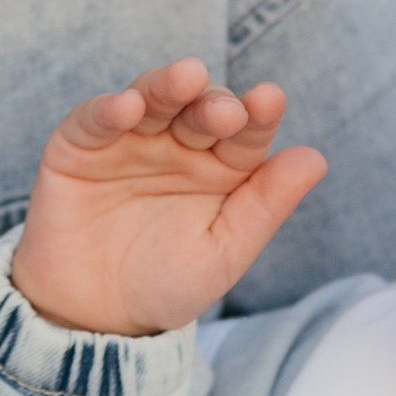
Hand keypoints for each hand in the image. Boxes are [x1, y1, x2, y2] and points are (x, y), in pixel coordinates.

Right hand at [9, 59, 326, 335]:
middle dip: (213, 102)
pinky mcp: (79, 145)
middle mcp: (178, 143)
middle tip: (225, 111)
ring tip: (186, 78)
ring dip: (167, 85)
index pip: (245, 131)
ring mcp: (129, 139)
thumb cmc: (165, 284)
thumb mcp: (222, 253)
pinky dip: (108, 108)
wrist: (93, 317)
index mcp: (220, 166)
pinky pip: (94, 119)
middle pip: (199, 107)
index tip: (270, 100)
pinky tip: (127, 106)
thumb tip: (316, 158)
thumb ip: (265, 206)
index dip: (258, 114)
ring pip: (152, 98)